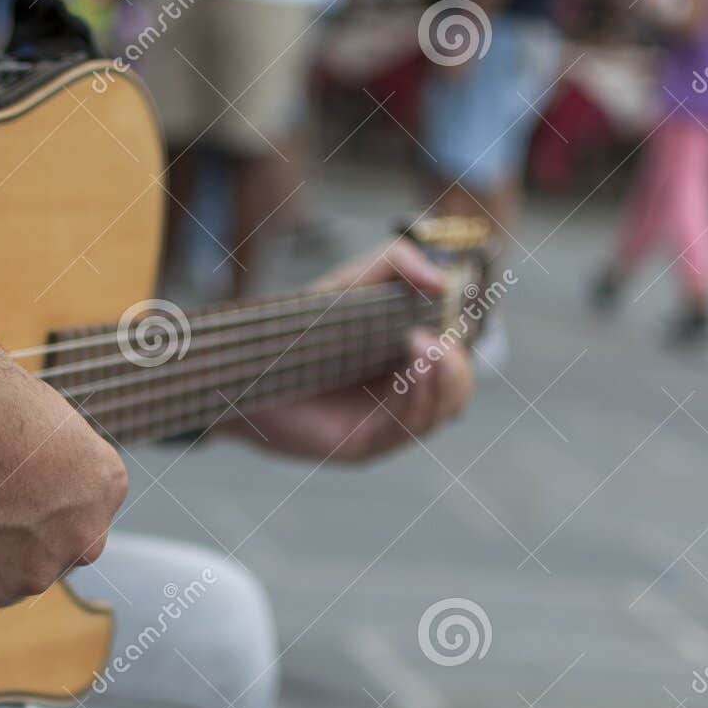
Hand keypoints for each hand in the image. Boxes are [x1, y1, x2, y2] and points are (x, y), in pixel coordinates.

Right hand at [0, 324, 127, 619]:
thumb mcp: (24, 414)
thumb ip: (31, 458)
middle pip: (43, 548)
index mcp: (100, 483)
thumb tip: (2, 467)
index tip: (3, 496)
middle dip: (7, 537)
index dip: (33, 502)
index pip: (73, 508)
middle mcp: (77, 536)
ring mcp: (28, 574)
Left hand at [223, 238, 474, 463]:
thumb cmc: (300, 323)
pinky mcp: (362, 445)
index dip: (461, 346)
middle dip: (455, 367)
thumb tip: (442, 279)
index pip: (456, 364)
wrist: (245, 365)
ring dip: (441, 380)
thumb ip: (397, 262)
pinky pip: (405, 428)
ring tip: (421, 345)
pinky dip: (417, 398)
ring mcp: (382, 425)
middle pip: (455, 393)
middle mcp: (398, 398)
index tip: (454, 316)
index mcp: (404, 365)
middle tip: (431, 339)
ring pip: (438, 413)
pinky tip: (411, 371)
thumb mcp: (352, 281)